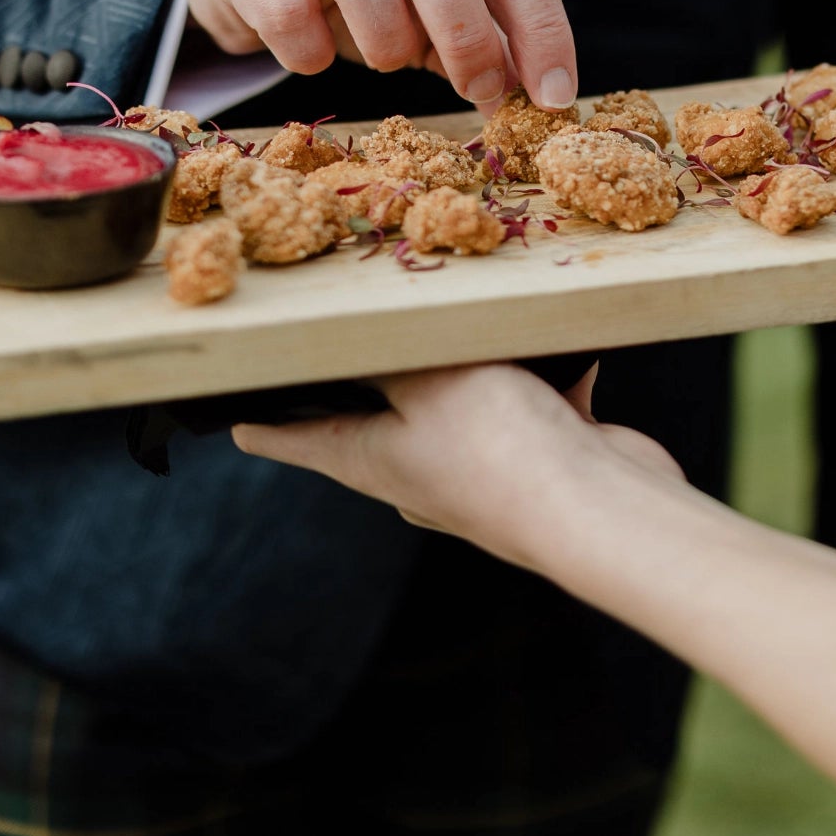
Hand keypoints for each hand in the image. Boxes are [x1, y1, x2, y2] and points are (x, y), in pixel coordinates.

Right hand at [187, 0, 577, 107]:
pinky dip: (309, 49)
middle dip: (465, 32)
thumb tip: (529, 95)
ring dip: (386, 36)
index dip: (539, 22)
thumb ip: (476, 36)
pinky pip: (285, 3)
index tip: (552, 93)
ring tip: (386, 61)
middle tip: (476, 91)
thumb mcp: (423, 2)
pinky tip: (313, 56)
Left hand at [234, 363, 681, 564]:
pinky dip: (545, 382)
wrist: (599, 506)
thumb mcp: (428, 376)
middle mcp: (420, 474)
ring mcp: (481, 472)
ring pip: (459, 413)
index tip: (235, 424)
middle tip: (352, 346)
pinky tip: (565, 357)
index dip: (267, 428)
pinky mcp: (541, 458)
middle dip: (370, 389)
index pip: (301, 442)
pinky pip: (534, 409)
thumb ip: (394, 351)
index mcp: (372, 461)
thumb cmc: (499, 446)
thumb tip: (363, 338)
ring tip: (472, 329)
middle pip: (377, 428)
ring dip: (468, 375)